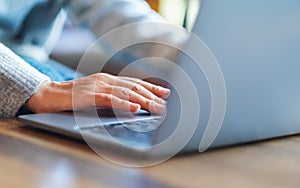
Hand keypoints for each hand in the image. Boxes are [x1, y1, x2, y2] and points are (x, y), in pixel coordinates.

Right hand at [25, 73, 169, 113]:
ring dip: (143, 100)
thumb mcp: (97, 94)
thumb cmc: (73, 98)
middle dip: (152, 96)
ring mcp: (97, 86)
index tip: (165, 93)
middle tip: (166, 104)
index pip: (134, 83)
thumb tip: (132, 105)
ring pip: (125, 92)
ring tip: (157, 107)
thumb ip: (112, 96)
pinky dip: (124, 104)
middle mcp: (106, 80)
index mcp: (108, 80)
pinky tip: (135, 108)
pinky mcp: (88, 96)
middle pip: (134, 87)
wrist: (49, 95)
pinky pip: (109, 99)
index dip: (151, 88)